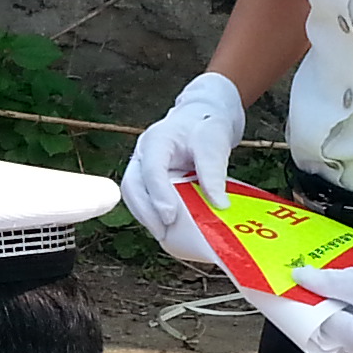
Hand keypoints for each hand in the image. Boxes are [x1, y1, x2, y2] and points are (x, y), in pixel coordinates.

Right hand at [119, 73, 246, 265]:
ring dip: (147, 217)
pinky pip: (145, 200)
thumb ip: (213, 172)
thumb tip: (219, 205)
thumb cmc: (206, 126)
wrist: (203, 117)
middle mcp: (143, 155)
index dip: (159, 195)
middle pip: (132, 187)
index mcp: (156, 141)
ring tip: (166, 236)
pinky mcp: (150, 181)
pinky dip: (154, 216)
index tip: (171, 217)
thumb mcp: (214, 144)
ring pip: (134, 196)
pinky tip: (169, 229)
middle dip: (145, 213)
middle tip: (164, 232)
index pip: (151, 170)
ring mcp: (143, 168)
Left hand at [289, 241, 352, 352]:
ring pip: (344, 331)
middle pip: (330, 332)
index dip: (307, 305)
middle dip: (319, 308)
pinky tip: (350, 294)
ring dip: (335, 310)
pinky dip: (351, 314)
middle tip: (310, 286)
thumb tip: (301, 278)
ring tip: (330, 287)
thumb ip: (327, 282)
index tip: (296, 288)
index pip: (321, 326)